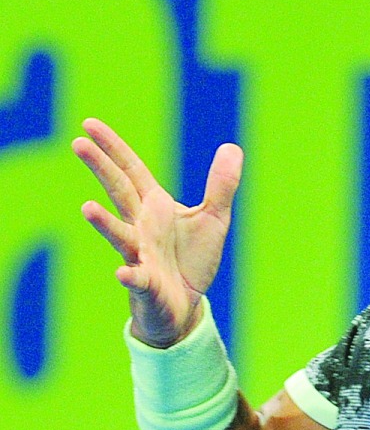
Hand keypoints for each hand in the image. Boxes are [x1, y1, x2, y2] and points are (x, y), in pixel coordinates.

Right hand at [72, 118, 242, 346]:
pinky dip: (130, 275)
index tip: (89, 123)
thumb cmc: (191, 259)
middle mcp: (141, 227)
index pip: (130, 171)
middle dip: (100, 168)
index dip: (113, 148)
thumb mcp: (213, 218)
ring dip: (104, 223)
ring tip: (86, 208)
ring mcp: (140, 255)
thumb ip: (221, 185)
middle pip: (119, 192)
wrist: (185, 305)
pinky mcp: (147, 285)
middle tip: (78, 143)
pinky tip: (123, 272)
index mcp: (154, 207)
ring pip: (120, 236)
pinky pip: (138, 279)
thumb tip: (232, 146)